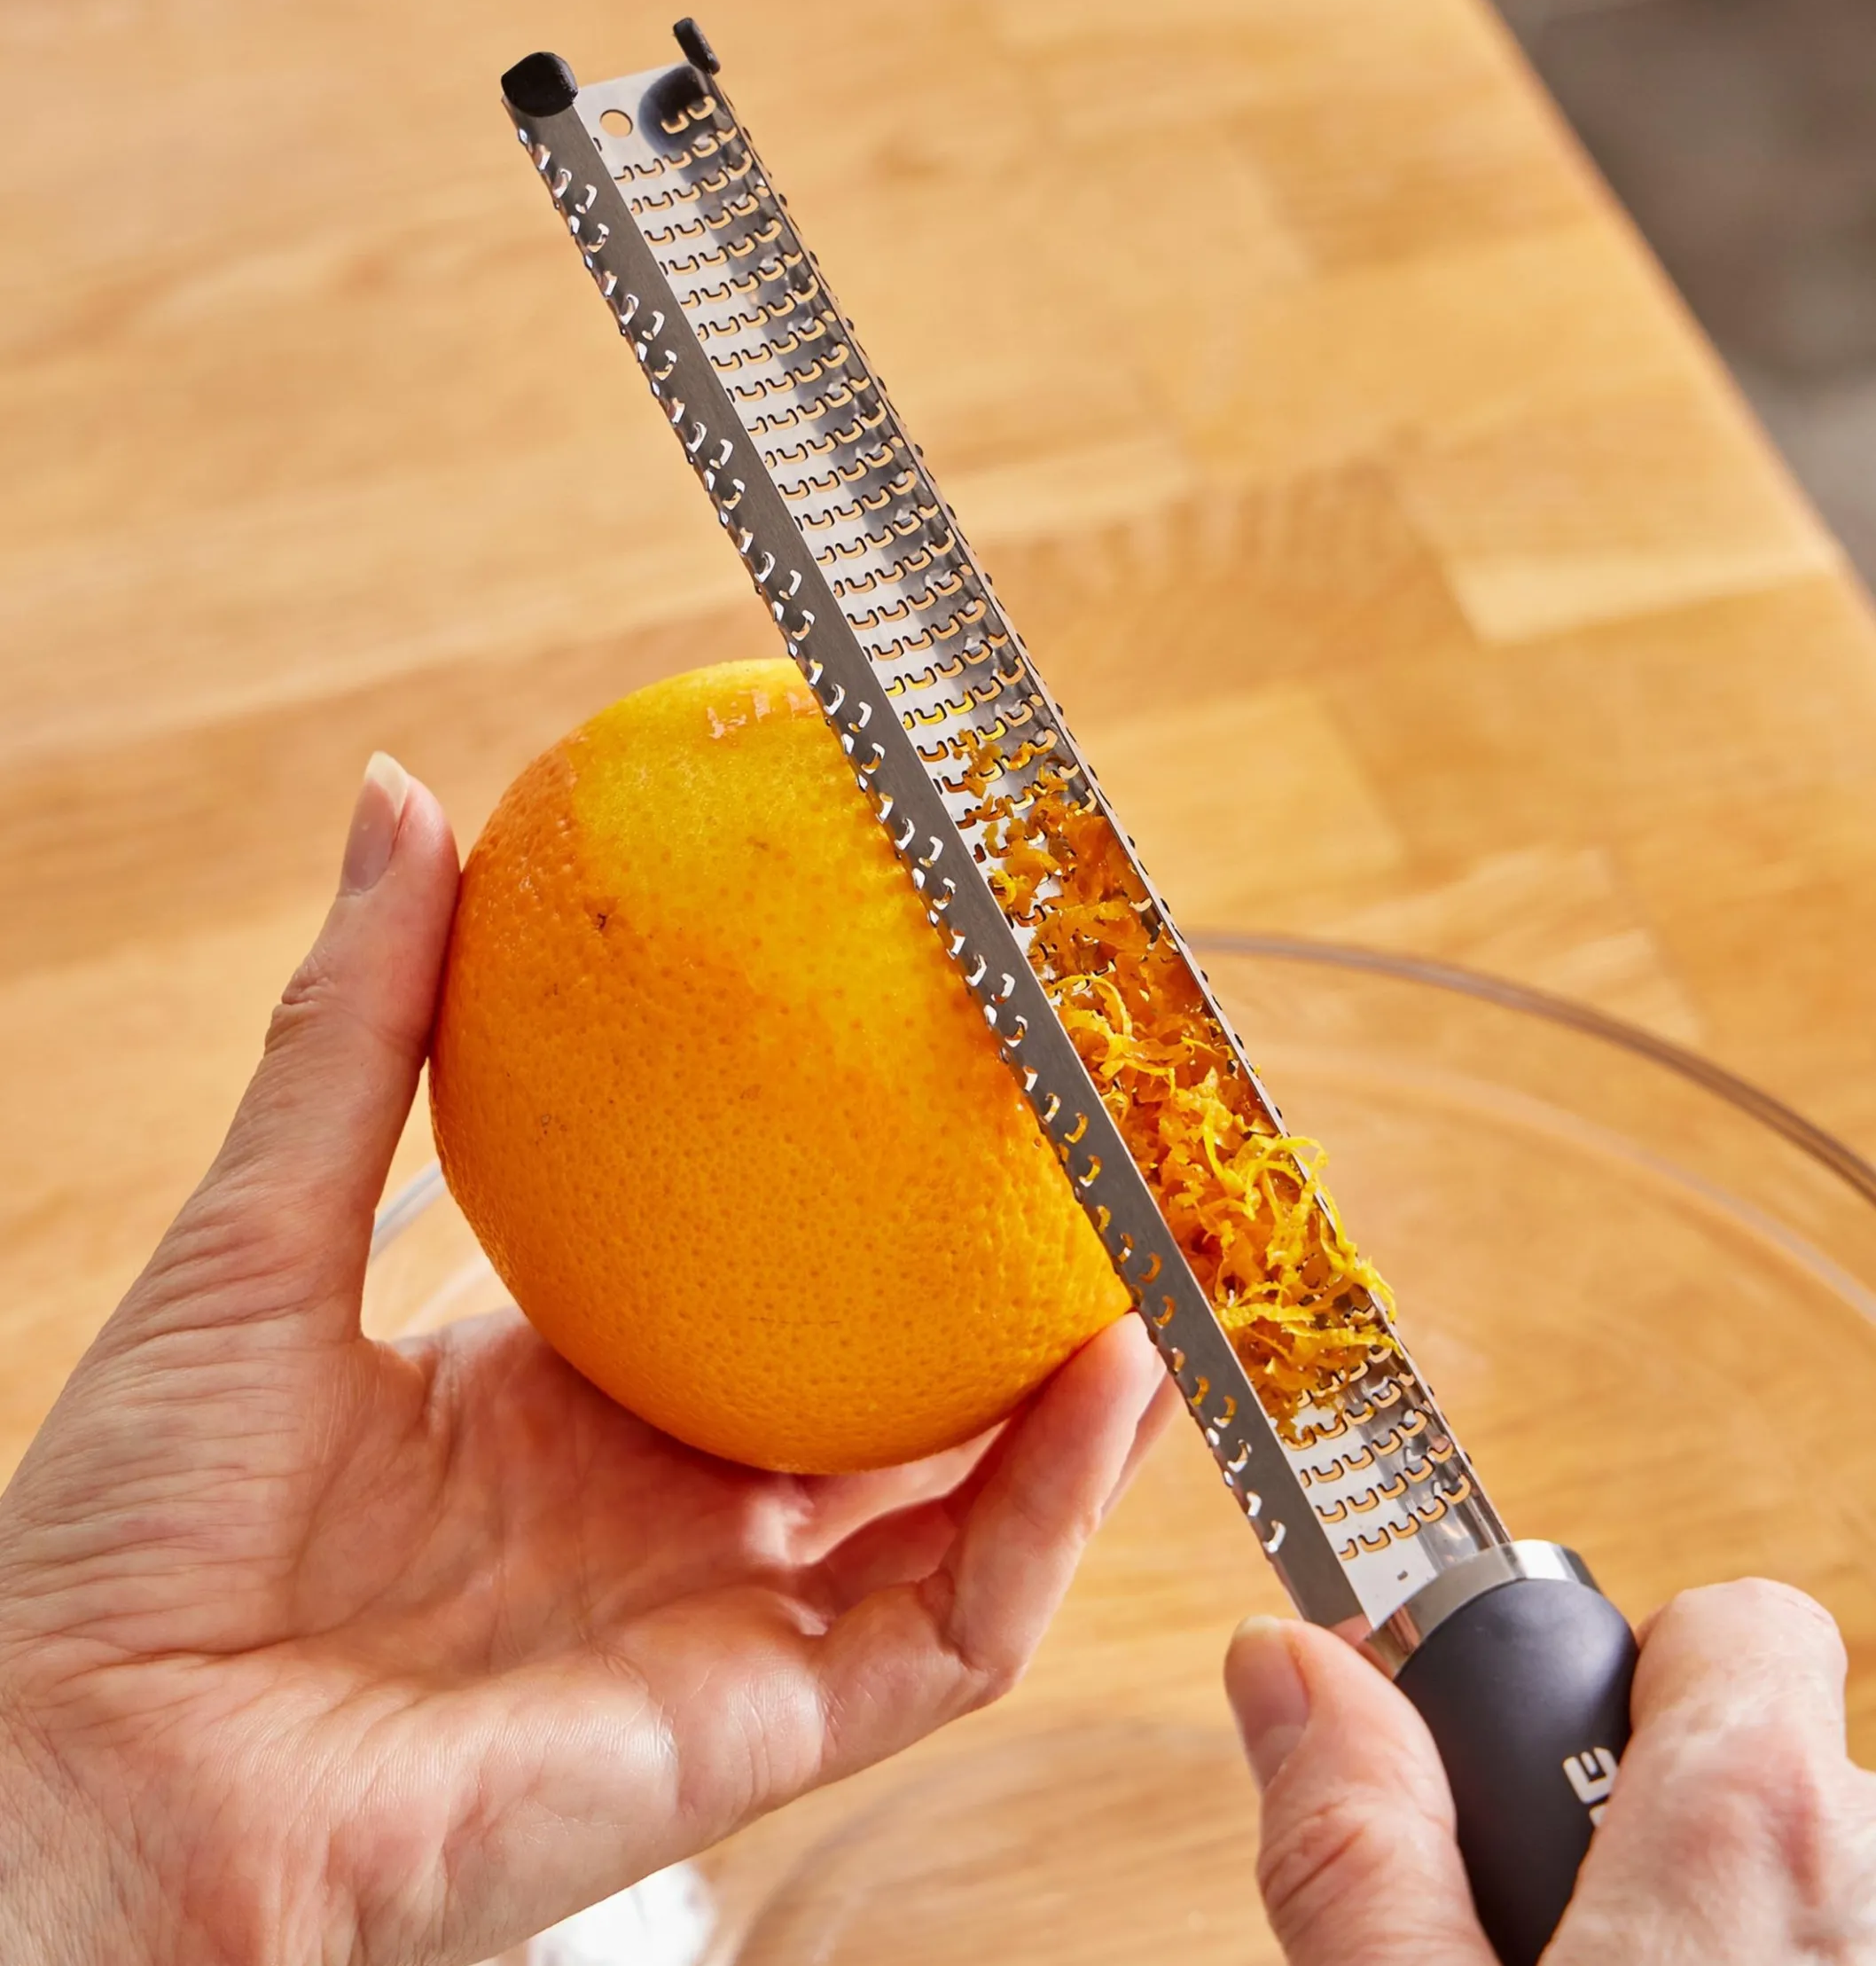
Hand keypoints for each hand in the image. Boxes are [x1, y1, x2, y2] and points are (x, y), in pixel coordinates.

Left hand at [0, 754, 1171, 1965]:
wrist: (85, 1780)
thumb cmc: (131, 1529)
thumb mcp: (262, 1237)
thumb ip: (356, 1027)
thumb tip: (401, 797)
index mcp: (573, 1405)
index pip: (764, 1287)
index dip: (862, 1188)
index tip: (946, 1064)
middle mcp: (672, 1514)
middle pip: (897, 1399)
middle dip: (1011, 1290)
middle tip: (1107, 1152)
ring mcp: (731, 1624)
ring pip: (973, 1512)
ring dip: (1092, 1396)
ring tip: (1178, 1254)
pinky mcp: (764, 1735)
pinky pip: (957, 1624)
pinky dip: (1054, 1508)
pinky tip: (1118, 1378)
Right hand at [1226, 1577, 1875, 1962]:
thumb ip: (1353, 1845)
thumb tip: (1281, 1658)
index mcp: (1757, 1830)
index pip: (1735, 1623)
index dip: (1624, 1673)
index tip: (1535, 1765)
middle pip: (1774, 1766)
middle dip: (1661, 1824)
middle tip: (1559, 1941)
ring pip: (1822, 1893)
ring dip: (1736, 1926)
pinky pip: (1843, 1950)